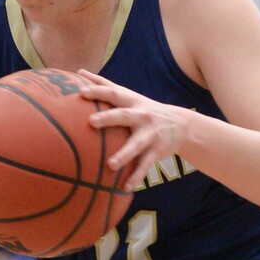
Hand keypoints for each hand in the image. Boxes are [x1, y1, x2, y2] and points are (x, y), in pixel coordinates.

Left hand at [79, 69, 184, 189]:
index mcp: (131, 101)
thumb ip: (104, 84)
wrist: (180, 124)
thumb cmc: (142, 109)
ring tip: (110, 165)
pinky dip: (136, 176)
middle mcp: (141, 115)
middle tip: (91, 122)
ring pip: (136, 145)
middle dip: (108, 118)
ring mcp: (150, 134)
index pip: (112, 93)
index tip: (81, 93)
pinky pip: (145, 165)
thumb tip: (79, 72)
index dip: (97, 91)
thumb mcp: (127, 95)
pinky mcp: (156, 151)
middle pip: (123, 116)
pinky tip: (125, 187)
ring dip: (124, 154)